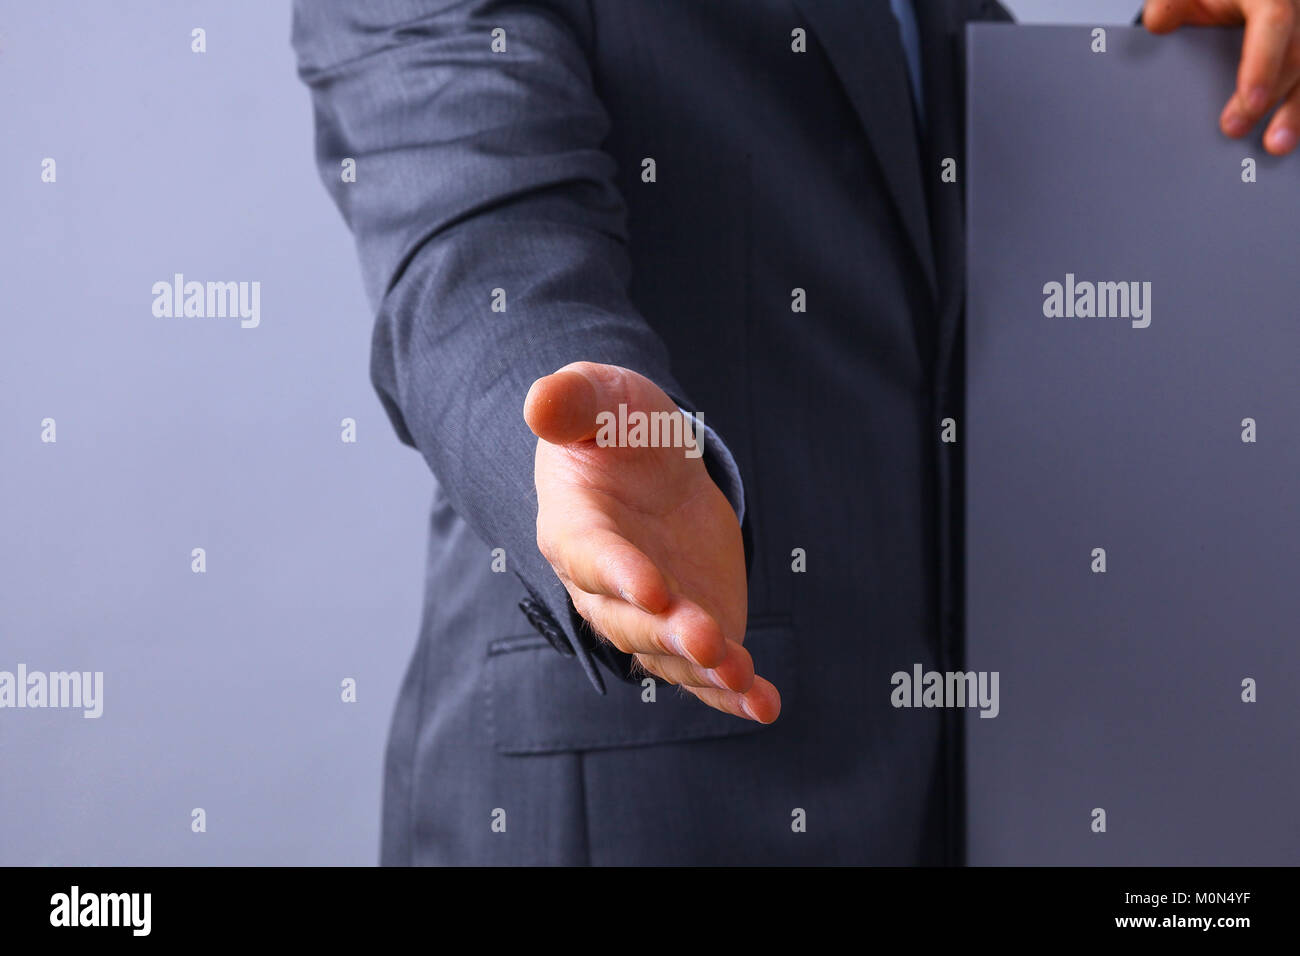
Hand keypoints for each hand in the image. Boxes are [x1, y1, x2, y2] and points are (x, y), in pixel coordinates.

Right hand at [524, 361, 780, 722]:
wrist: (646, 460)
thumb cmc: (614, 426)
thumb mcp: (599, 397)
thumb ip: (573, 401)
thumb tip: (541, 402)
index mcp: (574, 527)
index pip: (590, 556)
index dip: (618, 573)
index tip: (652, 587)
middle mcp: (605, 584)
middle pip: (628, 620)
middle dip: (667, 632)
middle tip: (706, 640)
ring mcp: (651, 612)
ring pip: (669, 652)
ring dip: (704, 669)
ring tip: (741, 677)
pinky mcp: (693, 624)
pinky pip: (706, 669)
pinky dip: (733, 692)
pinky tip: (765, 704)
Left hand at [1144, 0, 1299, 153]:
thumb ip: (1171, 5)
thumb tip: (1158, 23)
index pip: (1274, 23)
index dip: (1264, 64)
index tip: (1251, 102)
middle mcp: (1295, 11)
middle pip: (1296, 56)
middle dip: (1273, 99)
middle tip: (1237, 131)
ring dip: (1296, 112)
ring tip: (1276, 145)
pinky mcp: (1299, 55)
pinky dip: (1297, 107)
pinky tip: (1287, 134)